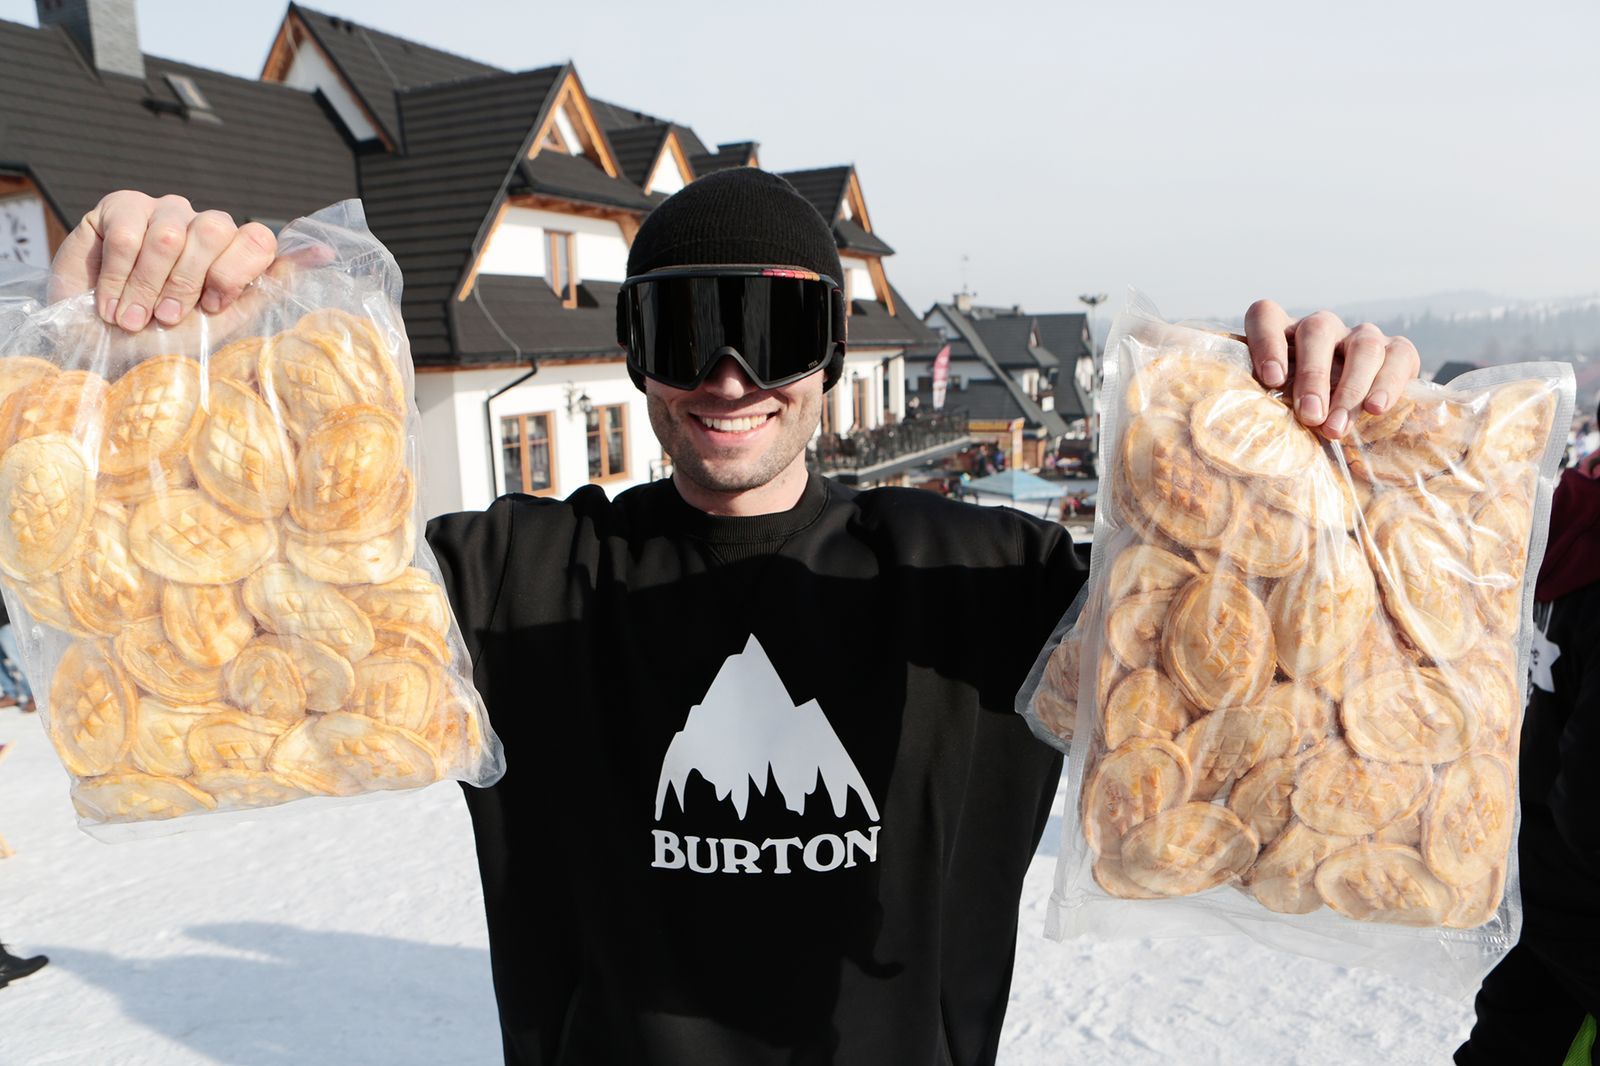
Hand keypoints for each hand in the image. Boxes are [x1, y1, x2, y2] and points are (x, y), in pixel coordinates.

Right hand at [49, 191, 277, 333]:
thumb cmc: (165, 337)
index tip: (211, 307)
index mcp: (234, 251)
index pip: (258, 239)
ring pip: (170, 235)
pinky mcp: (120, 206)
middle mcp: (202, 224)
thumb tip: (325, 253)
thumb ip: (269, 287)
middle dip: (188, 283)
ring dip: (148, 287)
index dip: (234, 274)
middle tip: (168, 316)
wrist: (102, 346)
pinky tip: (111, 302)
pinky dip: (118, 276)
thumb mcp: (223, 322)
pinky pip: (128, 233)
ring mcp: (163, 210)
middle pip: (216, 230)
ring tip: (133, 317)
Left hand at [1243, 300, 1420, 439]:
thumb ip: (1265, 410)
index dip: (1266, 342)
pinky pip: (1398, 357)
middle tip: (1310, 415)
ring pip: (1362, 346)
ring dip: (1350, 388)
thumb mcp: (1281, 409)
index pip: (1266, 316)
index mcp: (1284, 334)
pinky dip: (1387, 384)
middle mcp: (1322, 329)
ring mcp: (1360, 336)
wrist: (1354, 423)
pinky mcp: (1398, 351)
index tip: (1271, 379)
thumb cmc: (1304, 417)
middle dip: (1313, 376)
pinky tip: (1375, 409)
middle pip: (1317, 332)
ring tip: (1337, 427)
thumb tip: (1245, 444)